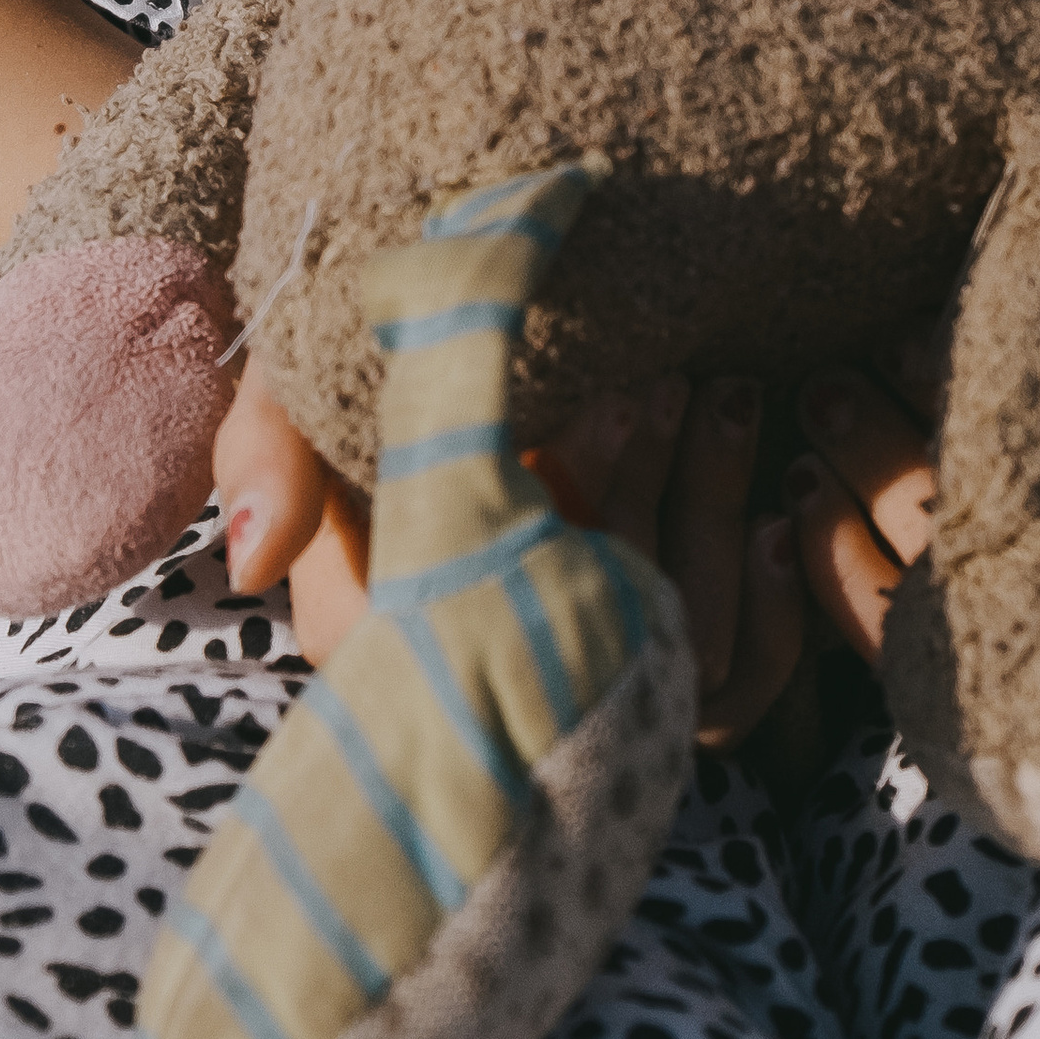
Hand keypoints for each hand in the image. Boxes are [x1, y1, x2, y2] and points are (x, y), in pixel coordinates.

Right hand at [214, 363, 806, 747]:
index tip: (600, 394)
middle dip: (645, 492)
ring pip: (681, 658)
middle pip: (600, 628)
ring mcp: (591, 669)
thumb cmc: (366, 379)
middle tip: (668, 380)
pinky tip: (785, 509)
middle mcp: (502, 664)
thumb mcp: (298, 394)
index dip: (561, 500)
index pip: (489, 609)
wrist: (457, 347)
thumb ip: (268, 451)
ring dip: (712, 515)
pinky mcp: (670, 667)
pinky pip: (745, 691)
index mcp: (405, 625)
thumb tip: (254, 558)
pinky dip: (779, 608)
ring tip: (723, 399)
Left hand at [791, 238, 1039, 662]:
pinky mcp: (990, 671)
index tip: (923, 311)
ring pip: (969, 553)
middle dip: (930, 413)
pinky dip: (835, 561)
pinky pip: (903, 636)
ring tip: (817, 400)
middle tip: (844, 360)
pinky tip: (797, 493)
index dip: (1024, 341)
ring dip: (871, 470)